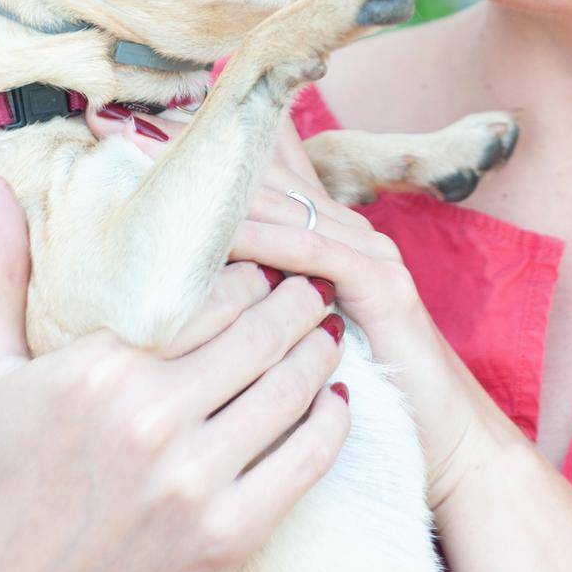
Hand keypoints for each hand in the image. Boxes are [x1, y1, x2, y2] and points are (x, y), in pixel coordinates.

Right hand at [0, 173, 350, 571]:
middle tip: (311, 289)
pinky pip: (310, 457)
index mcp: (103, 367)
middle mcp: (153, 418)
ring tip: (326, 332)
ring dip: (320, 349)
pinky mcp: (229, 537)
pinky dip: (332, 419)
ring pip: (295, 384)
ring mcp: (195, 481)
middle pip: (266, 330)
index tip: (263, 267)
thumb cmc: (2, 488)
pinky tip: (333, 399)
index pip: (217, 291)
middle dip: (299, 300)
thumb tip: (2, 188)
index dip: (252, 272)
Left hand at [88, 102, 500, 509]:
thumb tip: (178, 296)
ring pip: (283, 207)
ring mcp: (369, 253)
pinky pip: (313, 252)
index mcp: (326, 237)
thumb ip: (253, 307)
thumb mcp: (294, 343)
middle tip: (125, 133)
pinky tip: (221, 235)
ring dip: (218, 190)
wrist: (446, 442)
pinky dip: (265, 240)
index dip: (206, 146)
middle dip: (197, 154)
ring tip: (160, 172)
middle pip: (265, 176)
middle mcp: (348, 231)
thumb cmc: (363, 398)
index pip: (262, 174)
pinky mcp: (382, 286)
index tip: (131, 129)